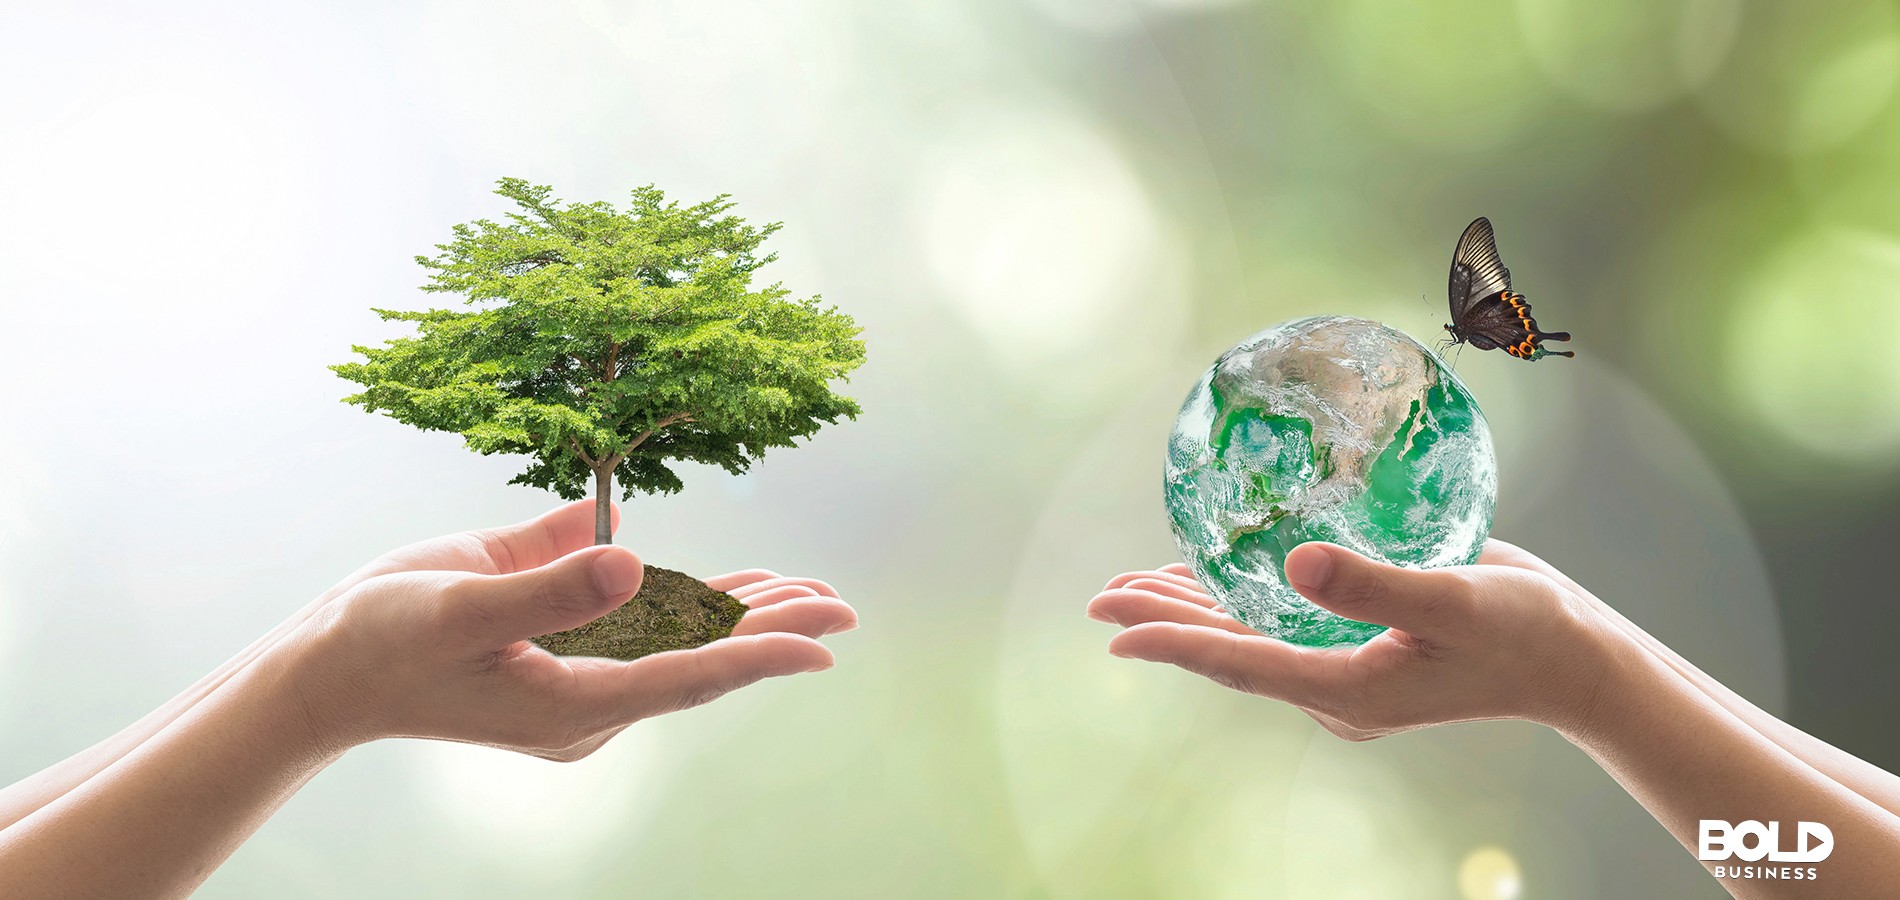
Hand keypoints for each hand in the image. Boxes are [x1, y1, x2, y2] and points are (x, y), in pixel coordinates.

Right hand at [286, 502, 857, 759]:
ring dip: (743, 610)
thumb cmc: (383, 643)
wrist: (328, 667)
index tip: (822, 643)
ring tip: (811, 589)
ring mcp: (579, 668)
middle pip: (700, 658)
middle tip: (845, 605)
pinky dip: (693, 598)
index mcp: (572, 701)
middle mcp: (590, 693)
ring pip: (680, 638)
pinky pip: (645, 620)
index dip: (759, 654)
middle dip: (773, 628)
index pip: (687, 673)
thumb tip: (636, 560)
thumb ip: (549, 587)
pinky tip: (736, 581)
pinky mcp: (562, 638)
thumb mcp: (460, 609)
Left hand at [1086, 540, 1617, 739]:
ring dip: (1191, 606)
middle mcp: (1332, 680)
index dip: (1171, 642)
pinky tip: (1218, 568)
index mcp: (1345, 685)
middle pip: (1228, 648)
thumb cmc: (1523, 632)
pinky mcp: (1360, 638)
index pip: (1238, 661)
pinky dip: (1240, 593)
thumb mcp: (1451, 601)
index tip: (1113, 631)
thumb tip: (1291, 564)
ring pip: (1248, 632)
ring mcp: (1344, 662)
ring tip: (1131, 585)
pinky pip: (1281, 620)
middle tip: (1097, 597)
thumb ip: (1373, 585)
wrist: (1574, 656)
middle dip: (1161, 620)